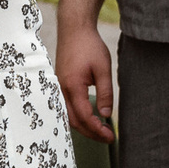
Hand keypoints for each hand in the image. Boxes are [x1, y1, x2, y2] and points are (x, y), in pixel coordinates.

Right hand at [56, 22, 116, 140]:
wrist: (74, 30)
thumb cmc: (89, 46)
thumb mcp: (103, 69)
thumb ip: (105, 93)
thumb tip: (105, 115)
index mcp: (73, 86)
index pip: (84, 116)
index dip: (97, 129)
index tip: (110, 135)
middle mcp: (61, 90)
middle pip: (73, 121)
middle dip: (90, 133)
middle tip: (107, 138)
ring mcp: (58, 88)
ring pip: (67, 116)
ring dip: (83, 126)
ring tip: (99, 130)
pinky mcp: (59, 85)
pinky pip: (65, 107)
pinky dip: (76, 117)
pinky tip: (87, 118)